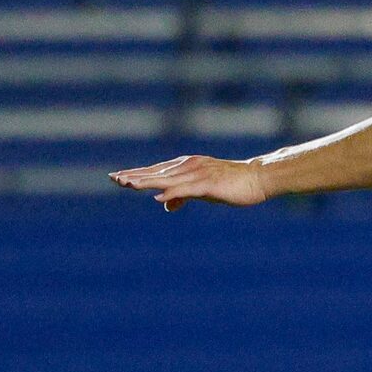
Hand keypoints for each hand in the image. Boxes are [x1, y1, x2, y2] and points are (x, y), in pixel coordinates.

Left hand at [109, 154, 270, 210]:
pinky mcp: (208, 184)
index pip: (155, 170)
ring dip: (147, 181)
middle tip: (113, 178)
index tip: (116, 176)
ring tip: (128, 184)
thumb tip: (165, 204)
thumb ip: (182, 195)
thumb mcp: (201, 191)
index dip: (135, 174)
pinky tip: (159, 196)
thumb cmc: (229, 183)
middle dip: (134, 176)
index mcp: (185, 166)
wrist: (257, 177)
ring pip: (166, 179)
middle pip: (156, 172)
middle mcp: (188, 166)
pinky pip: (187, 188)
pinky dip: (173, 192)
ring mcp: (198, 174)